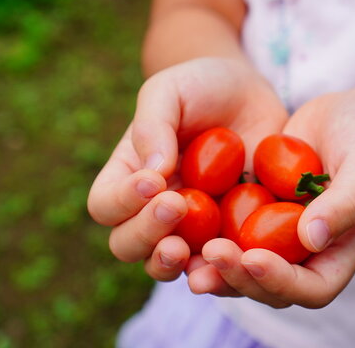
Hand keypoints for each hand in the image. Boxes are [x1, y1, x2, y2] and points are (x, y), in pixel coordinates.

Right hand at [87, 57, 287, 280]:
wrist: (249, 96)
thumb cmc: (201, 87)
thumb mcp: (170, 90)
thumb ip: (154, 125)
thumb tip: (153, 172)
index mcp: (130, 175)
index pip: (106, 204)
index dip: (122, 201)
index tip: (153, 181)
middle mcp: (154, 208)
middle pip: (128, 244)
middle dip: (146, 233)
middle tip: (175, 205)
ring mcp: (192, 226)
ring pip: (167, 263)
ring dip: (172, 263)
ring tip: (187, 249)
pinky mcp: (228, 232)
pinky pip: (218, 262)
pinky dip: (220, 268)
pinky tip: (232, 257)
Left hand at [188, 86, 354, 307]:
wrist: (354, 113)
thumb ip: (346, 202)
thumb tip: (311, 239)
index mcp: (340, 251)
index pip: (314, 288)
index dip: (283, 282)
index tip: (254, 258)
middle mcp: (309, 251)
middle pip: (272, 286)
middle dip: (240, 277)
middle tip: (211, 253)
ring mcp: (282, 234)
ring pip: (245, 265)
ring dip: (217, 264)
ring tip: (182, 250)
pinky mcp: (260, 212)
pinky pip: (232, 231)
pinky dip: (208, 232)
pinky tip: (180, 219)